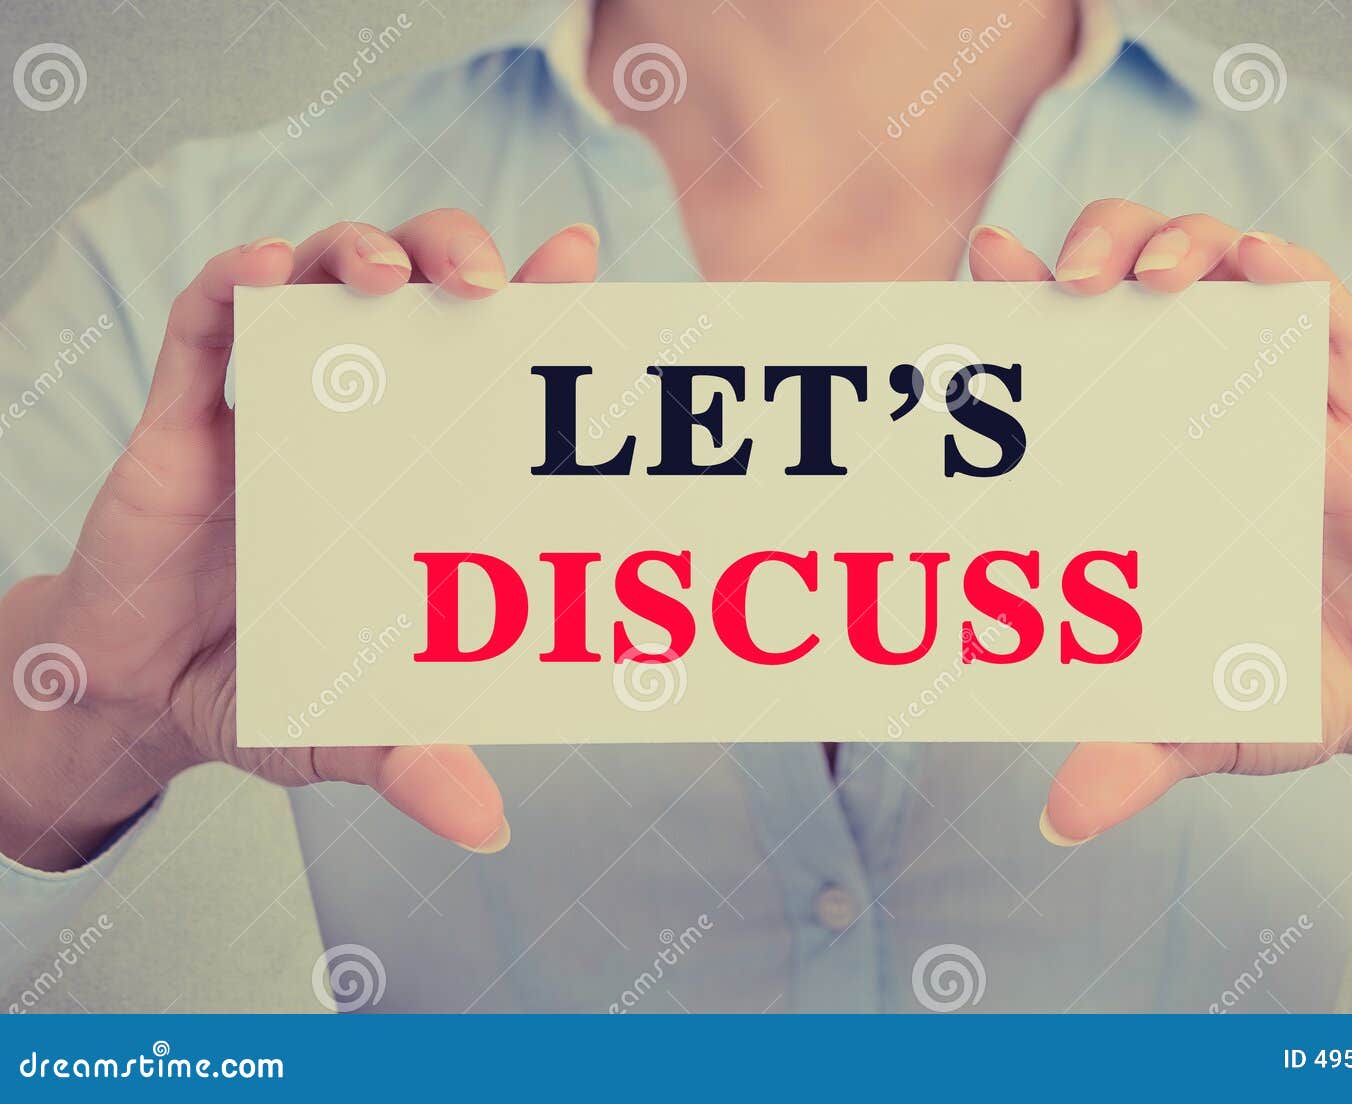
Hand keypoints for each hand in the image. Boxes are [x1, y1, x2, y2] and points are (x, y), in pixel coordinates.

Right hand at [0, 211, 600, 869]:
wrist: (140, 694)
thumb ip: (411, 760)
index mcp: (417, 470)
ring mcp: (273, 405)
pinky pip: (204, 320)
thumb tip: (486, 827)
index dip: (538, 302)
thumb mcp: (346, 727)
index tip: (582, 262)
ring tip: (389, 276)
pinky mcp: (184, 416)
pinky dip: (233, 284)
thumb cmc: (267, 689)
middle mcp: (357, 418)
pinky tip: (263, 277)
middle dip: (455, 252)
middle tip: (488, 284)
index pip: (488, 362)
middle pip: (417, 286)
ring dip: (359, 249)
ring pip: (320, 276)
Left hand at [970, 203, 1351, 855]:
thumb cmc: (1292, 684)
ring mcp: (1281, 400)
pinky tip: (1262, 270)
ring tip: (1152, 277)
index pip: (1075, 353)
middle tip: (1063, 282)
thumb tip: (1060, 819)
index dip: (1022, 299)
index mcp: (1148, 461)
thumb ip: (1134, 754)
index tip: (978, 266)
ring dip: (1184, 242)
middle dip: (1097, 245)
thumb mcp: (1203, 722)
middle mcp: (1204, 410)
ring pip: (1230, 268)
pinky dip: (1293, 281)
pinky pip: (1330, 318)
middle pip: (1139, 275)